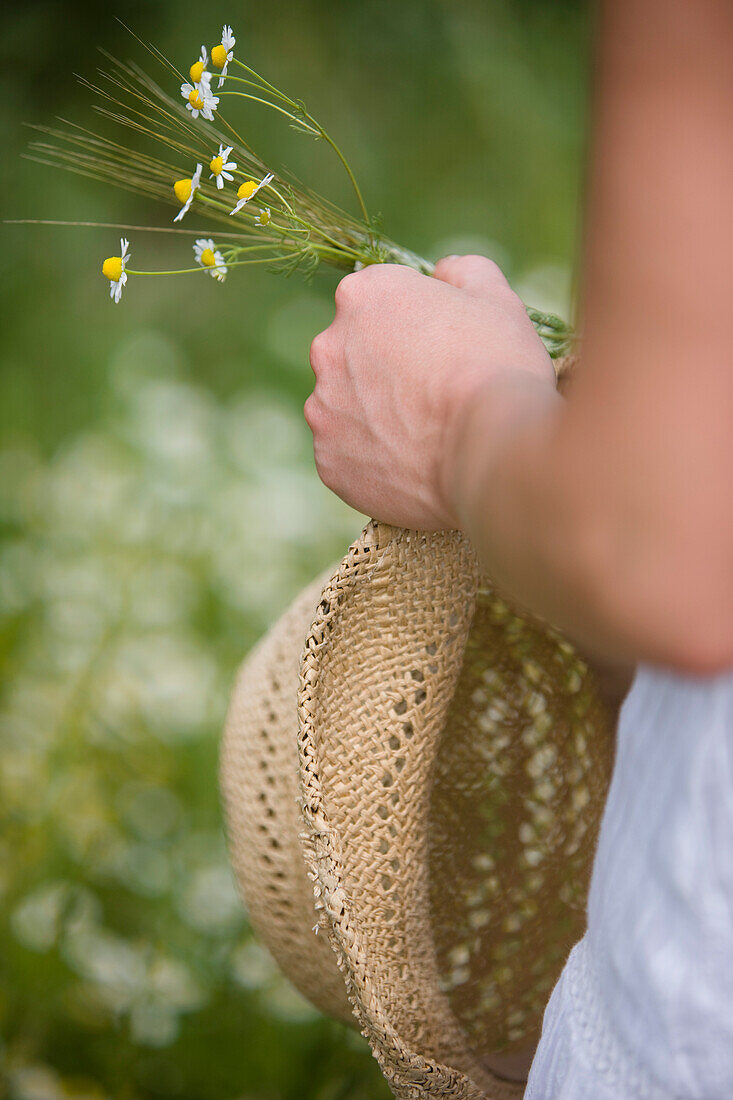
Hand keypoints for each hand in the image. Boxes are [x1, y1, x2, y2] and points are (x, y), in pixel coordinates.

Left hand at [305, 254, 555, 529]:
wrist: (489, 453)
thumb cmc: (497, 369)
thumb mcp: (497, 300)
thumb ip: (465, 272)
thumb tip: (445, 271)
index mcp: (363, 296)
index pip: (381, 300)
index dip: (418, 323)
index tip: (444, 347)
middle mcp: (329, 348)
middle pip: (357, 354)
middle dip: (388, 369)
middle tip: (435, 395)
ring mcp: (323, 409)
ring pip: (350, 408)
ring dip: (378, 417)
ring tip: (426, 436)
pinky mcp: (328, 461)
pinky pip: (349, 457)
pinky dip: (374, 462)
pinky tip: (413, 466)